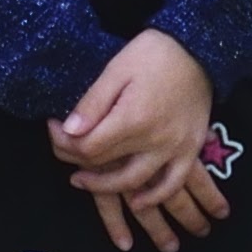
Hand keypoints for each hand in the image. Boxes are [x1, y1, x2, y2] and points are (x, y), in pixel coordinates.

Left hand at [47, 29, 220, 251]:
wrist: (198, 50)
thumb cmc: (153, 54)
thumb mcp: (117, 69)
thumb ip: (93, 103)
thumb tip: (69, 130)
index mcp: (132, 118)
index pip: (88, 147)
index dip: (64, 143)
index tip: (53, 129)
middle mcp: (154, 140)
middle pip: (106, 164)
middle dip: (77, 160)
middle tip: (62, 150)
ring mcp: (174, 149)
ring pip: (135, 182)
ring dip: (106, 187)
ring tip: (84, 180)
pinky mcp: (190, 151)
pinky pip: (172, 184)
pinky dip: (155, 197)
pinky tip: (137, 201)